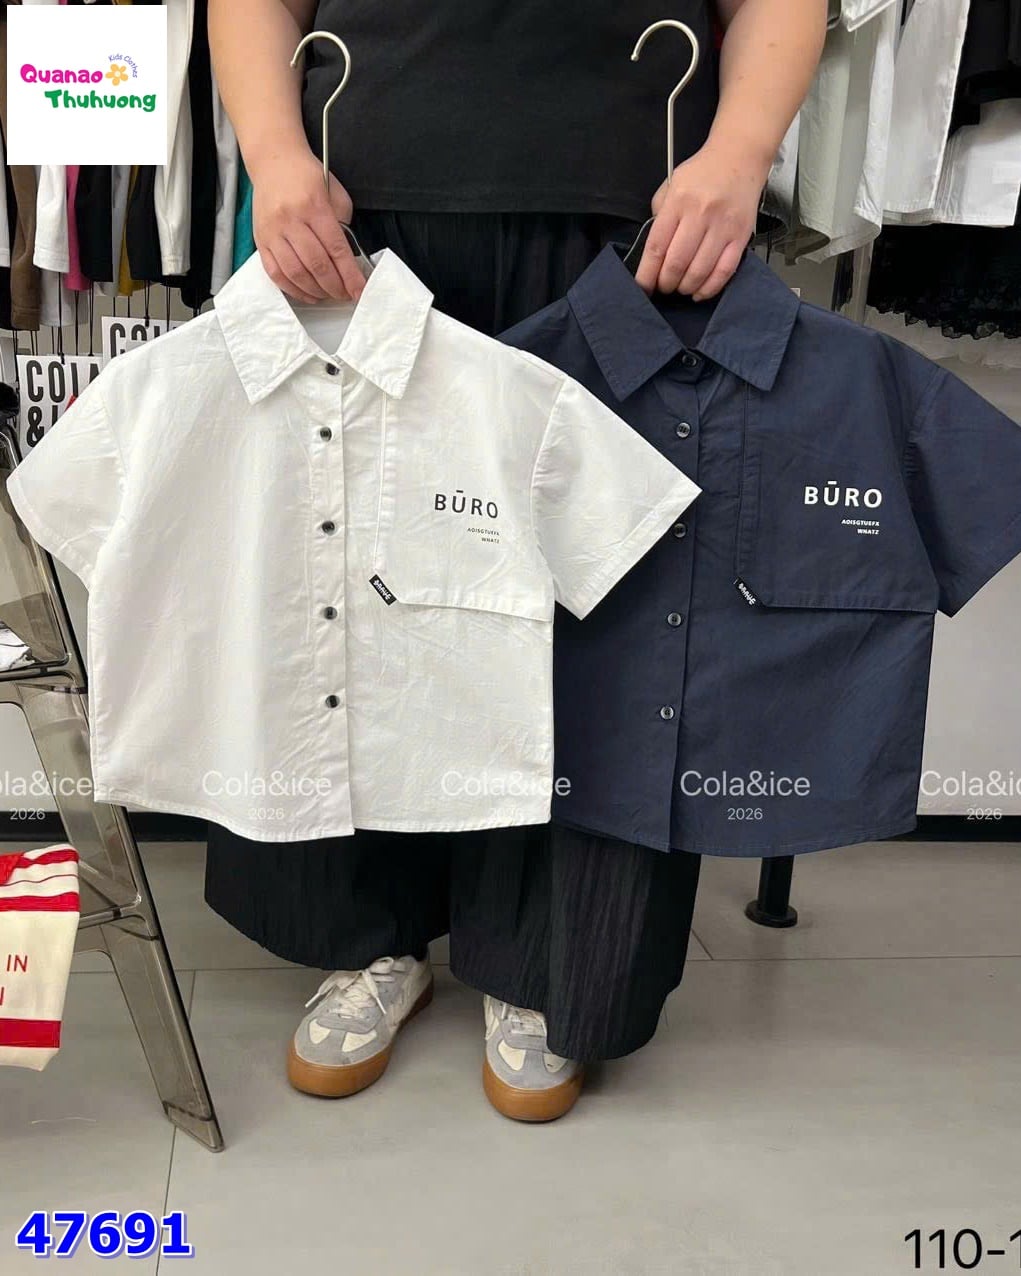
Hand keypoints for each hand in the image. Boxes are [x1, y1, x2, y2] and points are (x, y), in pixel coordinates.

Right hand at [250, 147, 366, 303]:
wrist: (273, 162)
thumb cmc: (307, 177)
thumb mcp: (334, 193)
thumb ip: (342, 224)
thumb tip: (347, 258)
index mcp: (314, 206)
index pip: (336, 249)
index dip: (350, 275)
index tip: (359, 290)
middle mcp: (291, 220)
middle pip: (316, 264)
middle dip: (335, 286)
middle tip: (345, 294)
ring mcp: (273, 232)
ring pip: (295, 272)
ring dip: (315, 291)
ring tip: (328, 295)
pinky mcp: (260, 240)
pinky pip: (275, 273)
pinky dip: (293, 289)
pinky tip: (308, 294)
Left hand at [635, 138, 768, 300]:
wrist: (740, 155)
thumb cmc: (703, 172)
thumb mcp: (672, 184)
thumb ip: (661, 214)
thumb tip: (655, 251)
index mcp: (678, 201)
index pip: (657, 246)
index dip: (647, 273)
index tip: (643, 287)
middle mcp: (701, 213)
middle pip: (676, 263)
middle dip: (666, 283)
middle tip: (663, 287)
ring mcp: (723, 226)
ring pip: (699, 271)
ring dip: (685, 287)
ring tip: (680, 288)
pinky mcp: (741, 236)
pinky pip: (724, 271)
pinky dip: (709, 288)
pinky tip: (699, 292)